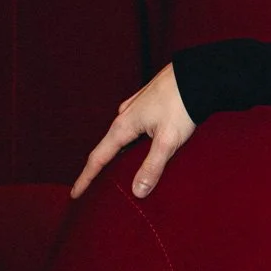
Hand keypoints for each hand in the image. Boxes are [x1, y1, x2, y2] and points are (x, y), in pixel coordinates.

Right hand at [72, 64, 195, 200]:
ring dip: (117, 154)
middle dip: (99, 168)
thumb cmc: (181, 106)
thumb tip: (137, 192)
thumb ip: (152, 166)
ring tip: (115, 171)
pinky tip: (139, 147)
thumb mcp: (167, 141)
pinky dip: (131, 142)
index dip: (86, 178)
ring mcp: (135, 108)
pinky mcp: (148, 104)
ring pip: (121, 137)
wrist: (196, 76)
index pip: (98, 159)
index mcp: (123, 127)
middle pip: (107, 147)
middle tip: (93, 187)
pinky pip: (134, 128)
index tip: (74, 194)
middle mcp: (124, 116)